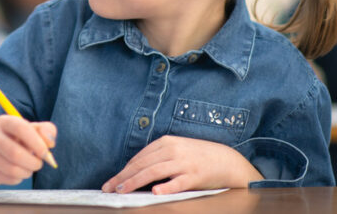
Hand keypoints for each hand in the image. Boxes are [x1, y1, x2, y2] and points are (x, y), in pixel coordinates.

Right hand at [0, 115, 55, 185]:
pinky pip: (9, 179)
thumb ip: (45, 131)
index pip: (21, 129)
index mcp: (4, 122)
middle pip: (15, 154)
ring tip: (28, 167)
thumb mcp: (29, 129)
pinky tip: (17, 172)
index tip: (45, 153)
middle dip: (33, 162)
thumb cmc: (14, 139)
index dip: (36, 142)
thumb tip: (50, 143)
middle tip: (38, 163)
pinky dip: (19, 179)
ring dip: (27, 172)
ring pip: (13, 169)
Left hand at [102, 135, 260, 194]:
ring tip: (122, 191)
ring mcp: (184, 163)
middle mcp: (173, 150)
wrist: (227, 160)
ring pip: (154, 172)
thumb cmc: (197, 157)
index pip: (139, 158)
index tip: (111, 182)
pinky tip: (154, 192)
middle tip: (109, 189)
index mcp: (166, 143)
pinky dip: (166, 187)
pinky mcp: (195, 176)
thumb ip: (158, 158)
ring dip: (135, 182)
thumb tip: (135, 172)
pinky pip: (178, 183)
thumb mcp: (176, 151)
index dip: (123, 171)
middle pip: (142, 165)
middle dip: (123, 177)